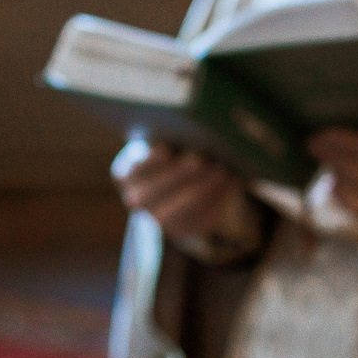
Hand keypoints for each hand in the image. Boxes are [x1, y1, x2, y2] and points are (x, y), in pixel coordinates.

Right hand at [113, 142, 245, 241]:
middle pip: (155, 193)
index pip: (133, 171)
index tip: (166, 148)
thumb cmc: (173, 147)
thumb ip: (170, 135)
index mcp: (126, 175)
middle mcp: (137, 200)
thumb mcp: (165, 137)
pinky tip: (231, 182)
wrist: (181, 178)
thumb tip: (189, 129)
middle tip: (199, 159)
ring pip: (179, 210)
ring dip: (203, 189)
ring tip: (221, 170)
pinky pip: (200, 219)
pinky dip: (218, 199)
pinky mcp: (184, 228)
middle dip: (179, 176)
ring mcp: (159, 219)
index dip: (149, 162)